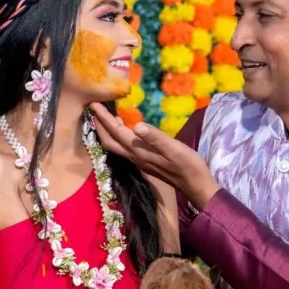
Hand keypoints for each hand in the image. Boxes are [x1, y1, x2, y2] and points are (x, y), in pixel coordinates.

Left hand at [89, 104, 219, 210]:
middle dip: (99, 125)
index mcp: (139, 151)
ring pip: (115, 146)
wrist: (195, 184)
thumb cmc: (187, 164)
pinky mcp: (144, 161)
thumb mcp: (174, 148)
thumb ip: (155, 137)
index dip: (104, 118)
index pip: (116, 132)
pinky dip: (118, 136)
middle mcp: (135, 157)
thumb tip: (137, 125)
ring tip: (104, 116)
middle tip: (93, 109)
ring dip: (107, 131)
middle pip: (109, 141)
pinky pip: (123, 147)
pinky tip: (124, 128)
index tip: (93, 104)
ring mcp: (139, 161)